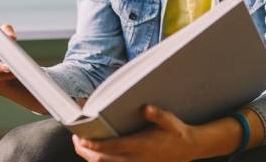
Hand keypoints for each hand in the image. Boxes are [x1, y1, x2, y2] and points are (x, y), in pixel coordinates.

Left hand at [72, 105, 197, 161]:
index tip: (82, 139)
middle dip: (86, 151)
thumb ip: (158, 115)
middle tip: (76, 140)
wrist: (189, 149)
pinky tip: (97, 153)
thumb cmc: (177, 132)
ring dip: (91, 158)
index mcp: (140, 145)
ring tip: (82, 146)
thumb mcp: (170, 121)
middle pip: (103, 159)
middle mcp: (135, 158)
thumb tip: (146, 108)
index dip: (95, 144)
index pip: (111, 147)